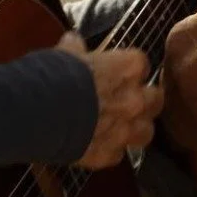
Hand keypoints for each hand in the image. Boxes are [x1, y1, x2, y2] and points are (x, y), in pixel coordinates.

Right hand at [56, 33, 163, 169]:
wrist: (41, 113)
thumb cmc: (56, 75)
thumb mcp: (66, 53)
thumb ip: (76, 47)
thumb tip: (73, 41)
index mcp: (128, 67)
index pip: (142, 63)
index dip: (130, 68)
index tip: (119, 70)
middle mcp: (135, 99)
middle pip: (156, 99)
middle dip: (145, 99)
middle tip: (129, 98)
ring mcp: (125, 130)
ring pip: (146, 132)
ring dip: (135, 128)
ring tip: (121, 126)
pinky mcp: (109, 155)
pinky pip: (117, 154)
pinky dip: (109, 149)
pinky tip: (95, 144)